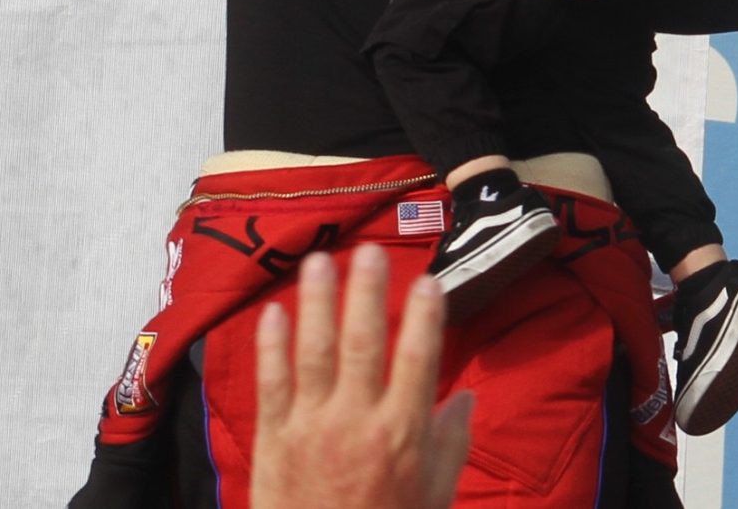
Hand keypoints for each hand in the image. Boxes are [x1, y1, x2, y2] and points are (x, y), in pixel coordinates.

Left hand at [249, 247, 473, 508]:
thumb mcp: (434, 496)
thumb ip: (450, 444)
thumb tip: (465, 396)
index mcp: (401, 435)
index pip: (418, 361)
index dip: (425, 318)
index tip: (430, 281)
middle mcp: (356, 422)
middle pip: (362, 344)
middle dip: (366, 293)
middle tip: (370, 252)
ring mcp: (310, 427)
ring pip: (313, 352)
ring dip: (317, 302)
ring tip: (320, 261)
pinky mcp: (273, 439)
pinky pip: (271, 384)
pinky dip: (272, 346)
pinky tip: (274, 312)